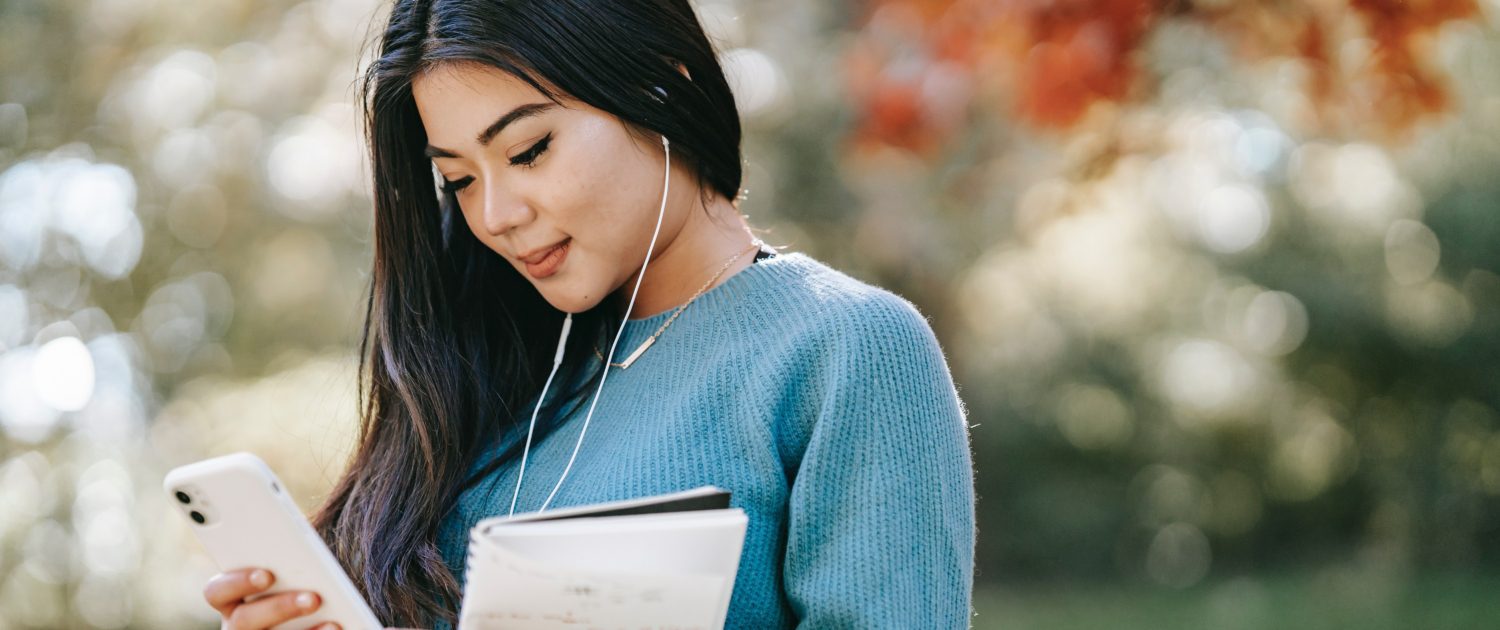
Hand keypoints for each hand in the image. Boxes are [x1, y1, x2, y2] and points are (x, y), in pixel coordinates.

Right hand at [204, 567, 339, 629]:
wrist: (309, 616)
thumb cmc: (294, 586)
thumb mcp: (286, 576)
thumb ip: (286, 567)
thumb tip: (307, 558)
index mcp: (231, 601)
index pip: (217, 591)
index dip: (238, 582)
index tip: (267, 574)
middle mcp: (235, 627)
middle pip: (245, 620)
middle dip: (280, 608)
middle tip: (314, 598)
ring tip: (332, 620)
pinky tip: (336, 627)